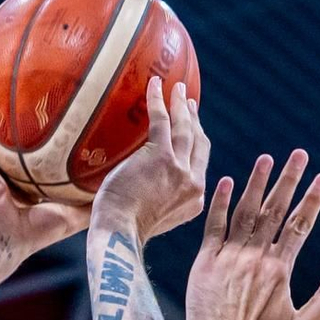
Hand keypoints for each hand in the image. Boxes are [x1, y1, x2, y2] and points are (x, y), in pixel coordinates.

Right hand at [0, 96, 91, 265]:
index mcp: (30, 189)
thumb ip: (92, 202)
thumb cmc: (37, 232)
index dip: (49, 145)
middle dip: (19, 125)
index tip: (62, 123)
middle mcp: (9, 178)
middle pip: (14, 145)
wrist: (3, 241)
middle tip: (29, 97)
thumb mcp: (73, 215)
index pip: (40, 162)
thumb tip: (119, 184)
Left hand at [93, 78, 208, 242]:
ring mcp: (179, 170)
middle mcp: (193, 185)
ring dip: (181, 105)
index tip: (194, 128)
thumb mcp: (153, 217)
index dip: (198, 143)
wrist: (119, 233)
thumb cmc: (124, 230)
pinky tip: (155, 86)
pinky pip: (162, 121)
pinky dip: (159, 101)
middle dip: (195, 120)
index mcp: (194, 202)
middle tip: (188, 102)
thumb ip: (159, 201)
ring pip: (185, 129)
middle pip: (199, 144)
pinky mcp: (161, 157)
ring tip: (178, 88)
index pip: (200, 167)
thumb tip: (145, 188)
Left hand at [186, 150, 319, 319]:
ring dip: (257, 182)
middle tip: (300, 154)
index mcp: (280, 269)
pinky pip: (213, 227)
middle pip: (276, 209)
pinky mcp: (205, 263)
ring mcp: (229, 258)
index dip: (314, 199)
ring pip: (245, 211)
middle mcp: (256, 257)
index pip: (301, 224)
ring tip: (267, 159)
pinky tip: (226, 181)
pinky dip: (220, 204)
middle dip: (290, 179)